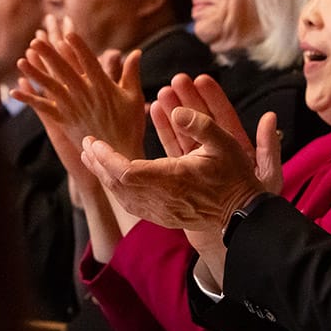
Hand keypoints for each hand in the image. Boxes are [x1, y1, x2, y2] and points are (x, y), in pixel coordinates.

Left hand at [13, 32, 146, 160]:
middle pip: (64, 71)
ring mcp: (73, 108)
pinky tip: (16, 91)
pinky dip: (29, 100)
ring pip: (50, 87)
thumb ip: (132, 73)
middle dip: (49, 55)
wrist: (118, 154)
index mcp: (104, 87)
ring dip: (35, 73)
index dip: (78, 47)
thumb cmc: (130, 124)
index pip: (89, 62)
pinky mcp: (64, 121)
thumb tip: (136, 52)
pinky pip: (44, 109)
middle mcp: (85, 95)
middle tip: (36, 41)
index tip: (68, 33)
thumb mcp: (135, 96)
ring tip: (21, 60)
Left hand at [80, 107, 266, 232]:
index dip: (106, 157)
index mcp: (173, 179)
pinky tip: (113, 178)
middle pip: (117, 184)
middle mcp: (162, 199)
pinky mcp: (163, 218)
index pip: (126, 170)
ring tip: (93, 158)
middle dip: (98, 163)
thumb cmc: (235, 176)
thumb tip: (177, 111)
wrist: (243, 213)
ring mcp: (161, 212)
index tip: (94, 141)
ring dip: (105, 176)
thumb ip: (201, 125)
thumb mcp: (226, 143)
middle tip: (87, 144)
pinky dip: (117, 190)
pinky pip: (131, 205)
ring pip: (121, 196)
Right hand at [149, 74, 282, 194]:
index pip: (224, 118)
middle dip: (189, 100)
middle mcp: (217, 153)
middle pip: (200, 121)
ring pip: (184, 133)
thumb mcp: (269, 175)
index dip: (213, 99)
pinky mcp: (185, 175)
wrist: (239, 230)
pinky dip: (164, 133)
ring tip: (161, 94)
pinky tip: (154, 115)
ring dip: (173, 114)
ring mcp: (200, 163)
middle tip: (176, 80)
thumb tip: (271, 117)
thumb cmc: (258, 203)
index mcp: (238, 150)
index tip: (201, 79)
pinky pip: (172, 150)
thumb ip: (270, 147)